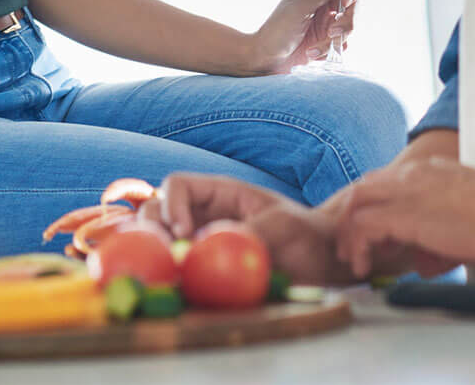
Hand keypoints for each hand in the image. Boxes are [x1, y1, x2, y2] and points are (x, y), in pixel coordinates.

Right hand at [145, 173, 347, 284]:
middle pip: (156, 210)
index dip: (172, 206)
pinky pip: (176, 269)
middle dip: (152, 230)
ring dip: (155, 253)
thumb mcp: (281, 227)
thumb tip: (210, 248)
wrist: (321, 259)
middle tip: (167, 255)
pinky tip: (178, 288)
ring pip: (158, 239)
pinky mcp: (204, 268)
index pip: (177, 185)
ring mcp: (201, 241)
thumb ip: (249, 233)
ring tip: (168, 272)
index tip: (184, 233)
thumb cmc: (306, 233)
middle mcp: (204, 215)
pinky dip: (169, 276)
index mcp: (220, 194)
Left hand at [247, 0, 355, 73]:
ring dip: (333, 41)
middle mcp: (322, 5)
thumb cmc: (276, 32)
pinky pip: (340, 44)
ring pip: (347, 28)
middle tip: (332, 32)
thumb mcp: (300, 8)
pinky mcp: (326, 41)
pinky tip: (313, 53)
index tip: (345, 3)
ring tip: (314, 49)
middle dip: (346, 21)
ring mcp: (325, 24)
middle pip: (351, 7)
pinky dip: (329, 50)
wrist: (265, 59)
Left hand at [335, 158, 474, 278]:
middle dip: (352, 220)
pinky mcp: (402, 215)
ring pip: (354, 204)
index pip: (384, 183)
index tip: (381, 240)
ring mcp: (404, 192)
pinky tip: (364, 267)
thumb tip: (426, 264)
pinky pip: (362, 226)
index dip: (375, 210)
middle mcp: (410, 177)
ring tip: (356, 262)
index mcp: (427, 174)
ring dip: (350, 234)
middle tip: (357, 250)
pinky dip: (357, 247)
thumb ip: (441, 241)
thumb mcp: (465, 225)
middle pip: (362, 189)